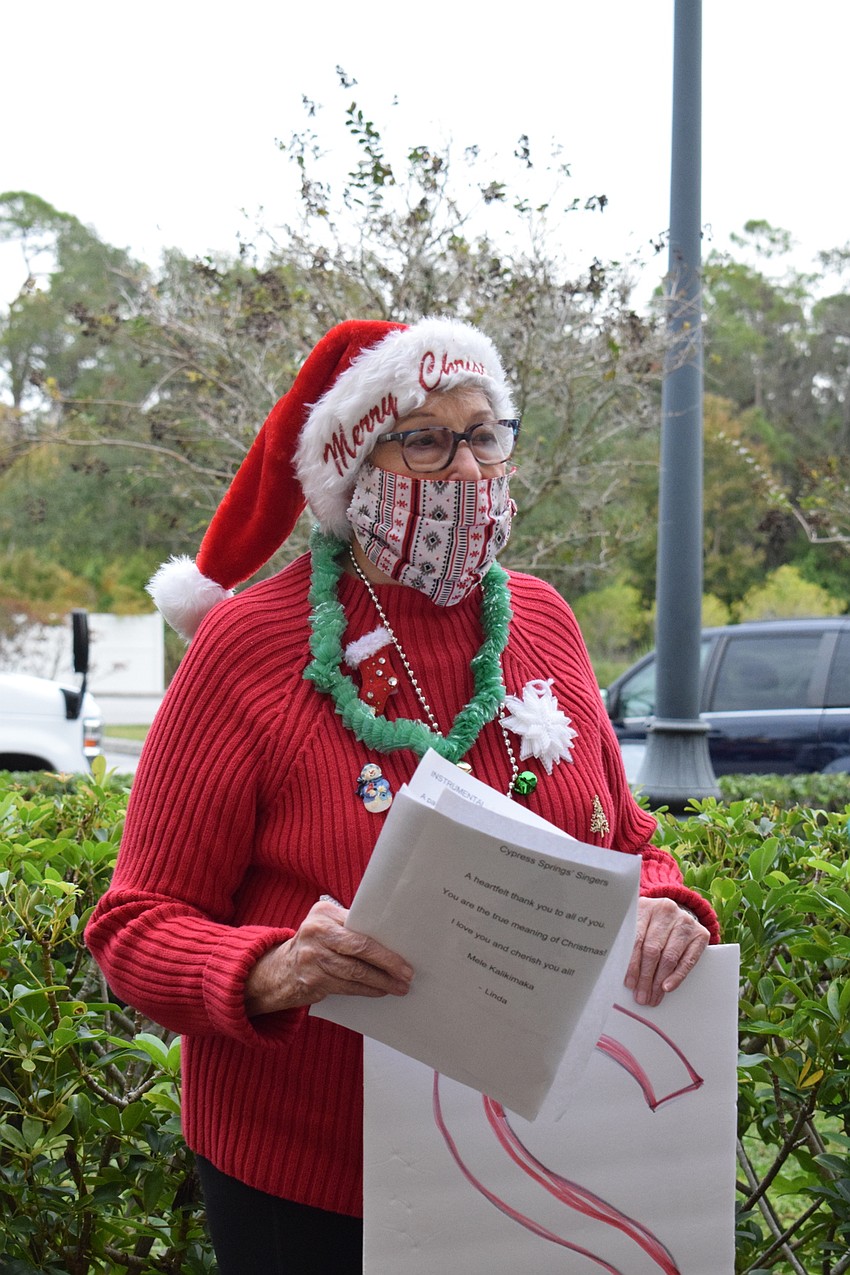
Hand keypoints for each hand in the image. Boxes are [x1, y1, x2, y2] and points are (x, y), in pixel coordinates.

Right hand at [245, 899, 413, 1016]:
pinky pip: (347, 986)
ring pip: (356, 972)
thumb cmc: (312, 945)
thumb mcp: (325, 925)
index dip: (384, 944)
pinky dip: (366, 989)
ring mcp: (312, 958)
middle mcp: (316, 932)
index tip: (404, 953)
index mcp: (324, 913)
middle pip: (360, 949)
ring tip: (399, 986)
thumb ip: (350, 926)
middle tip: (406, 974)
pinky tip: (379, 990)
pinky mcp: (312, 980)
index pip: (361, 928)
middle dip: (388, 963)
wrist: (277, 971)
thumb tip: (390, 938)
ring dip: (381, 981)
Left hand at [624, 897, 708, 1007]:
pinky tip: (667, 987)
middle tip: (641, 996)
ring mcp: (685, 921)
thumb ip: (627, 941)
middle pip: (653, 950)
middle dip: (645, 977)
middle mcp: (666, 911)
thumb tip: (618, 970)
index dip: (632, 964)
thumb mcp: (637, 924)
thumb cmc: (651, 923)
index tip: (629, 983)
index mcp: (645, 906)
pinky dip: (677, 976)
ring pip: (669, 957)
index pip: (636, 939)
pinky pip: (688, 960)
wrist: (675, 913)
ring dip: (659, 981)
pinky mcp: (700, 934)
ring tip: (652, 996)